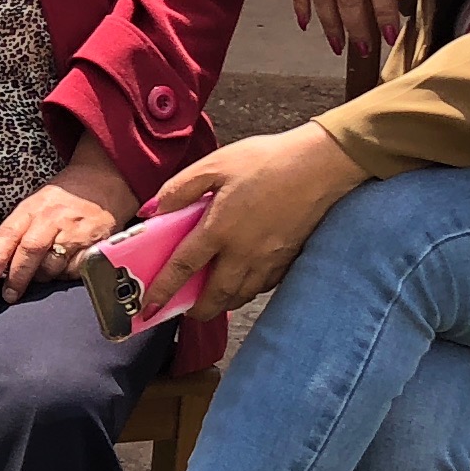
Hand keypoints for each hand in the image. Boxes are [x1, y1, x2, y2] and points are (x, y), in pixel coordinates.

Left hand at [0, 177, 120, 302]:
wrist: (105, 182)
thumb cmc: (65, 196)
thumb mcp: (32, 204)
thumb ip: (7, 230)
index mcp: (35, 207)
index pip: (10, 232)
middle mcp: (54, 219)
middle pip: (30, 251)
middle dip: (17, 276)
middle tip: (9, 293)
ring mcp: (76, 233)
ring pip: (52, 266)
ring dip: (41, 277)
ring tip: (38, 275)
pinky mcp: (95, 246)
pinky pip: (73, 271)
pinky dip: (64, 275)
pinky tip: (62, 267)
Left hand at [138, 126, 368, 317]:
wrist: (321, 165)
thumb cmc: (266, 160)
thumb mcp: (216, 164)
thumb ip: (180, 189)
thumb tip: (151, 210)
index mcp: (219, 229)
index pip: (183, 268)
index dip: (163, 290)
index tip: (148, 308)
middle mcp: (242, 253)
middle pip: (215, 296)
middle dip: (196, 310)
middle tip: (185, 309)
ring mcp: (268, 260)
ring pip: (240, 296)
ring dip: (222, 303)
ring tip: (211, 299)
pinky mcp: (288, 260)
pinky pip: (262, 286)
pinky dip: (247, 290)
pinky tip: (242, 280)